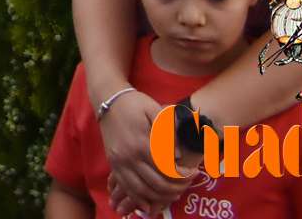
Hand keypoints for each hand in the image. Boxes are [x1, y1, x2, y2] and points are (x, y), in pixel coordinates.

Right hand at [99, 89, 190, 210]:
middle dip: (176, 188)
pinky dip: (139, 198)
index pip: (167, 169)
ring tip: (174, 192)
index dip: (183, 175)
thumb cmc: (134, 103)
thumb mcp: (154, 110)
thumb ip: (167, 132)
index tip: (194, 172)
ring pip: (141, 191)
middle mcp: (129, 157)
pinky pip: (126, 188)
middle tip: (187, 184)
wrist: (107, 99)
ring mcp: (119, 162)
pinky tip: (150, 202)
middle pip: (156, 184)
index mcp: (141, 143)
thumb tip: (177, 156)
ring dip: (160, 196)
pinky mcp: (113, 164)